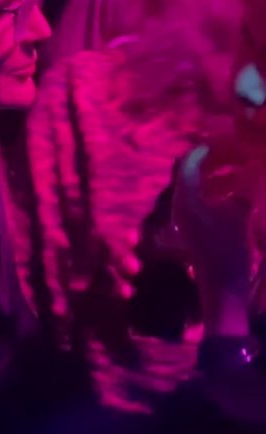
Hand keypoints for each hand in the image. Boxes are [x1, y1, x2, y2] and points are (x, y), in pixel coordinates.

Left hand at [174, 145, 253, 336]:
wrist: (224, 291)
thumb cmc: (229, 250)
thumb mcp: (240, 216)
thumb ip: (243, 191)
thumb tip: (252, 169)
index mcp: (186, 199)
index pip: (189, 164)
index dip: (204, 151)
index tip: (221, 141)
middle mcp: (181, 206)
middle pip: (191, 174)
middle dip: (211, 162)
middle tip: (233, 154)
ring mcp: (186, 220)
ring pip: (198, 189)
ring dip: (216, 178)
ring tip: (238, 170)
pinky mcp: (195, 231)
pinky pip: (202, 202)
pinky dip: (217, 193)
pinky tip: (236, 193)